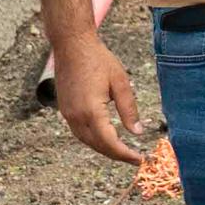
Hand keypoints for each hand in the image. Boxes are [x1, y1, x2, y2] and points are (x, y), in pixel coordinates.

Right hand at [52, 34, 146, 163]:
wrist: (71, 45)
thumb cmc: (98, 59)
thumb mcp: (120, 82)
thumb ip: (129, 109)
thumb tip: (137, 132)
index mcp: (91, 110)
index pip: (110, 142)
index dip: (125, 154)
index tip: (139, 159)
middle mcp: (76, 116)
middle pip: (98, 146)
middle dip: (117, 155)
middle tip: (134, 158)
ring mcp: (68, 114)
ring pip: (87, 141)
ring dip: (104, 149)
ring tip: (122, 151)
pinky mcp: (64, 110)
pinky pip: (79, 132)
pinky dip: (93, 139)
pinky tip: (105, 137)